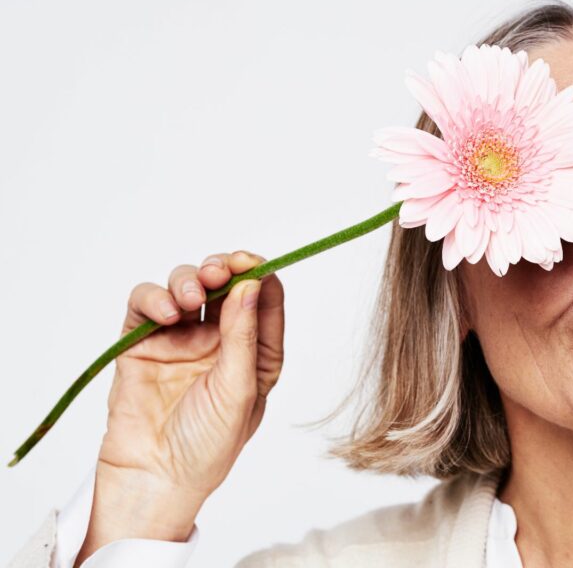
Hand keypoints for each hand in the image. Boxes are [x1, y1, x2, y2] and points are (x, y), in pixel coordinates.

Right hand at [75, 250, 284, 564]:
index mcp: (255, 352)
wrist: (154, 478)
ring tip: (190, 300)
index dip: (259, 273)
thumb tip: (252, 284)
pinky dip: (153, 297)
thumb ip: (244, 336)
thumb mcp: (239, 390)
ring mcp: (180, 339)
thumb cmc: (207, 445)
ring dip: (188, 280)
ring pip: (185, 286)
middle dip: (222, 268)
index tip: (251, 261)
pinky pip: (146, 304)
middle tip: (218, 271)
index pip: (264, 299)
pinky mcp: (142, 343)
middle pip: (223, 284)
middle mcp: (220, 340)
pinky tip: (165, 313)